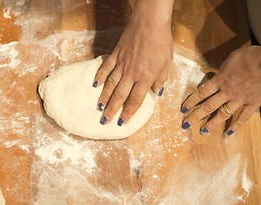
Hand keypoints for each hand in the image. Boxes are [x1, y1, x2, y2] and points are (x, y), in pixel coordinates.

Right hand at [93, 0, 173, 125]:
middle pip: (119, 95)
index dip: (128, 113)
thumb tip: (156, 92)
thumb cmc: (161, 43)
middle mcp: (131, 73)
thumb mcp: (167, 63)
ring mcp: (121, 64)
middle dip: (112, 110)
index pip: (135, 100)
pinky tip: (95, 86)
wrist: (150, 22)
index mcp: (145, 77)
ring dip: (104, 97)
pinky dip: (99, 77)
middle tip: (104, 120)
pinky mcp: (115, 54)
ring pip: (110, 84)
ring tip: (99, 108)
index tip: (121, 123)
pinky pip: (105, 68)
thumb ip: (161, 79)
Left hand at [181, 46, 260, 135]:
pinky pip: (243, 117)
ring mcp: (240, 99)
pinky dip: (236, 126)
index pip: (201, 93)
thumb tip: (220, 73)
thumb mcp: (232, 58)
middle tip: (186, 124)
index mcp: (220, 80)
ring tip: (203, 132)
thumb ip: (224, 69)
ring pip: (222, 114)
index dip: (191, 101)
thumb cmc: (250, 56)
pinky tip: (229, 133)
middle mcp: (227, 92)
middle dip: (195, 116)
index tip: (183, 109)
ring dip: (212, 124)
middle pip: (208, 106)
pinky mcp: (253, 103)